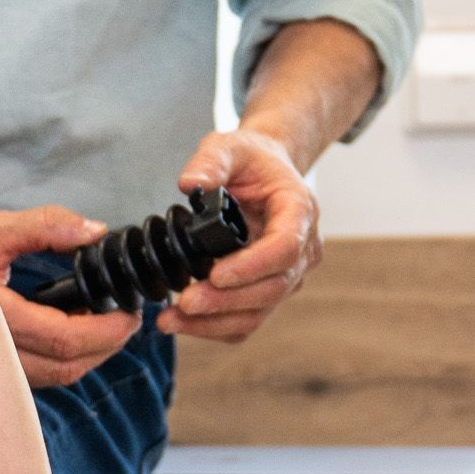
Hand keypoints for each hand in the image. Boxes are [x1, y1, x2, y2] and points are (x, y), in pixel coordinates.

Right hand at [0, 205, 139, 389]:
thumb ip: (46, 227)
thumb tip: (95, 231)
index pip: (67, 340)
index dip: (108, 329)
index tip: (132, 310)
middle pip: (68, 368)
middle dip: (108, 345)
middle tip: (129, 317)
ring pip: (55, 378)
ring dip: (89, 355)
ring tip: (107, 321)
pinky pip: (38, 377)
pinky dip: (65, 359)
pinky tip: (74, 329)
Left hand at [158, 127, 318, 343]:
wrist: (265, 173)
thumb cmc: (251, 160)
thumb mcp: (229, 146)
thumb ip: (211, 160)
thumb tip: (190, 183)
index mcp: (299, 210)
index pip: (286, 248)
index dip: (253, 267)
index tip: (215, 274)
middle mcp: (302, 248)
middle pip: (273, 287)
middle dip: (226, 300)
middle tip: (185, 302)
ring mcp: (288, 274)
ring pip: (260, 311)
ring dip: (216, 322)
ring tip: (172, 320)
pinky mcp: (268, 291)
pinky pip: (247, 319)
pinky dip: (215, 327)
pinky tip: (182, 322)